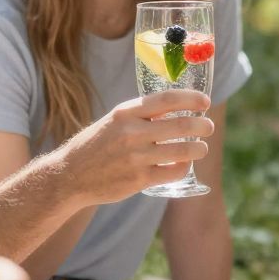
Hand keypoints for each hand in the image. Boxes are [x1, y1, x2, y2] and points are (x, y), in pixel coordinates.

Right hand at [69, 91, 214, 204]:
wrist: (70, 176)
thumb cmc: (97, 145)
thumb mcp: (114, 121)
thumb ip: (142, 115)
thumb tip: (177, 109)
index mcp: (125, 113)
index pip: (167, 99)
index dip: (191, 99)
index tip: (205, 101)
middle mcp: (131, 133)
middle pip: (181, 125)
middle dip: (202, 125)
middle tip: (209, 127)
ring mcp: (135, 158)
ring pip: (183, 150)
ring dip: (200, 148)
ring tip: (202, 148)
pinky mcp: (138, 180)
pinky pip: (174, 171)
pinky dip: (184, 167)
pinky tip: (184, 164)